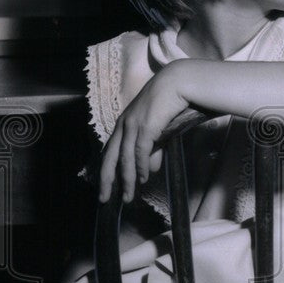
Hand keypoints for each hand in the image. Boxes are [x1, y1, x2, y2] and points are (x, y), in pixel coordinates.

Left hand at [98, 62, 188, 202]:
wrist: (180, 83)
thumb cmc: (171, 104)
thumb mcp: (159, 130)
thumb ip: (154, 151)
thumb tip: (150, 171)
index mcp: (125, 123)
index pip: (110, 151)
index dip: (107, 170)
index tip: (106, 187)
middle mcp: (124, 124)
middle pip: (110, 156)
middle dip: (106, 180)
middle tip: (103, 199)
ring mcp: (133, 124)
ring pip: (124, 158)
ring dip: (126, 179)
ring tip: (128, 196)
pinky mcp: (146, 126)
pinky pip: (139, 151)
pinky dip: (140, 167)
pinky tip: (143, 179)